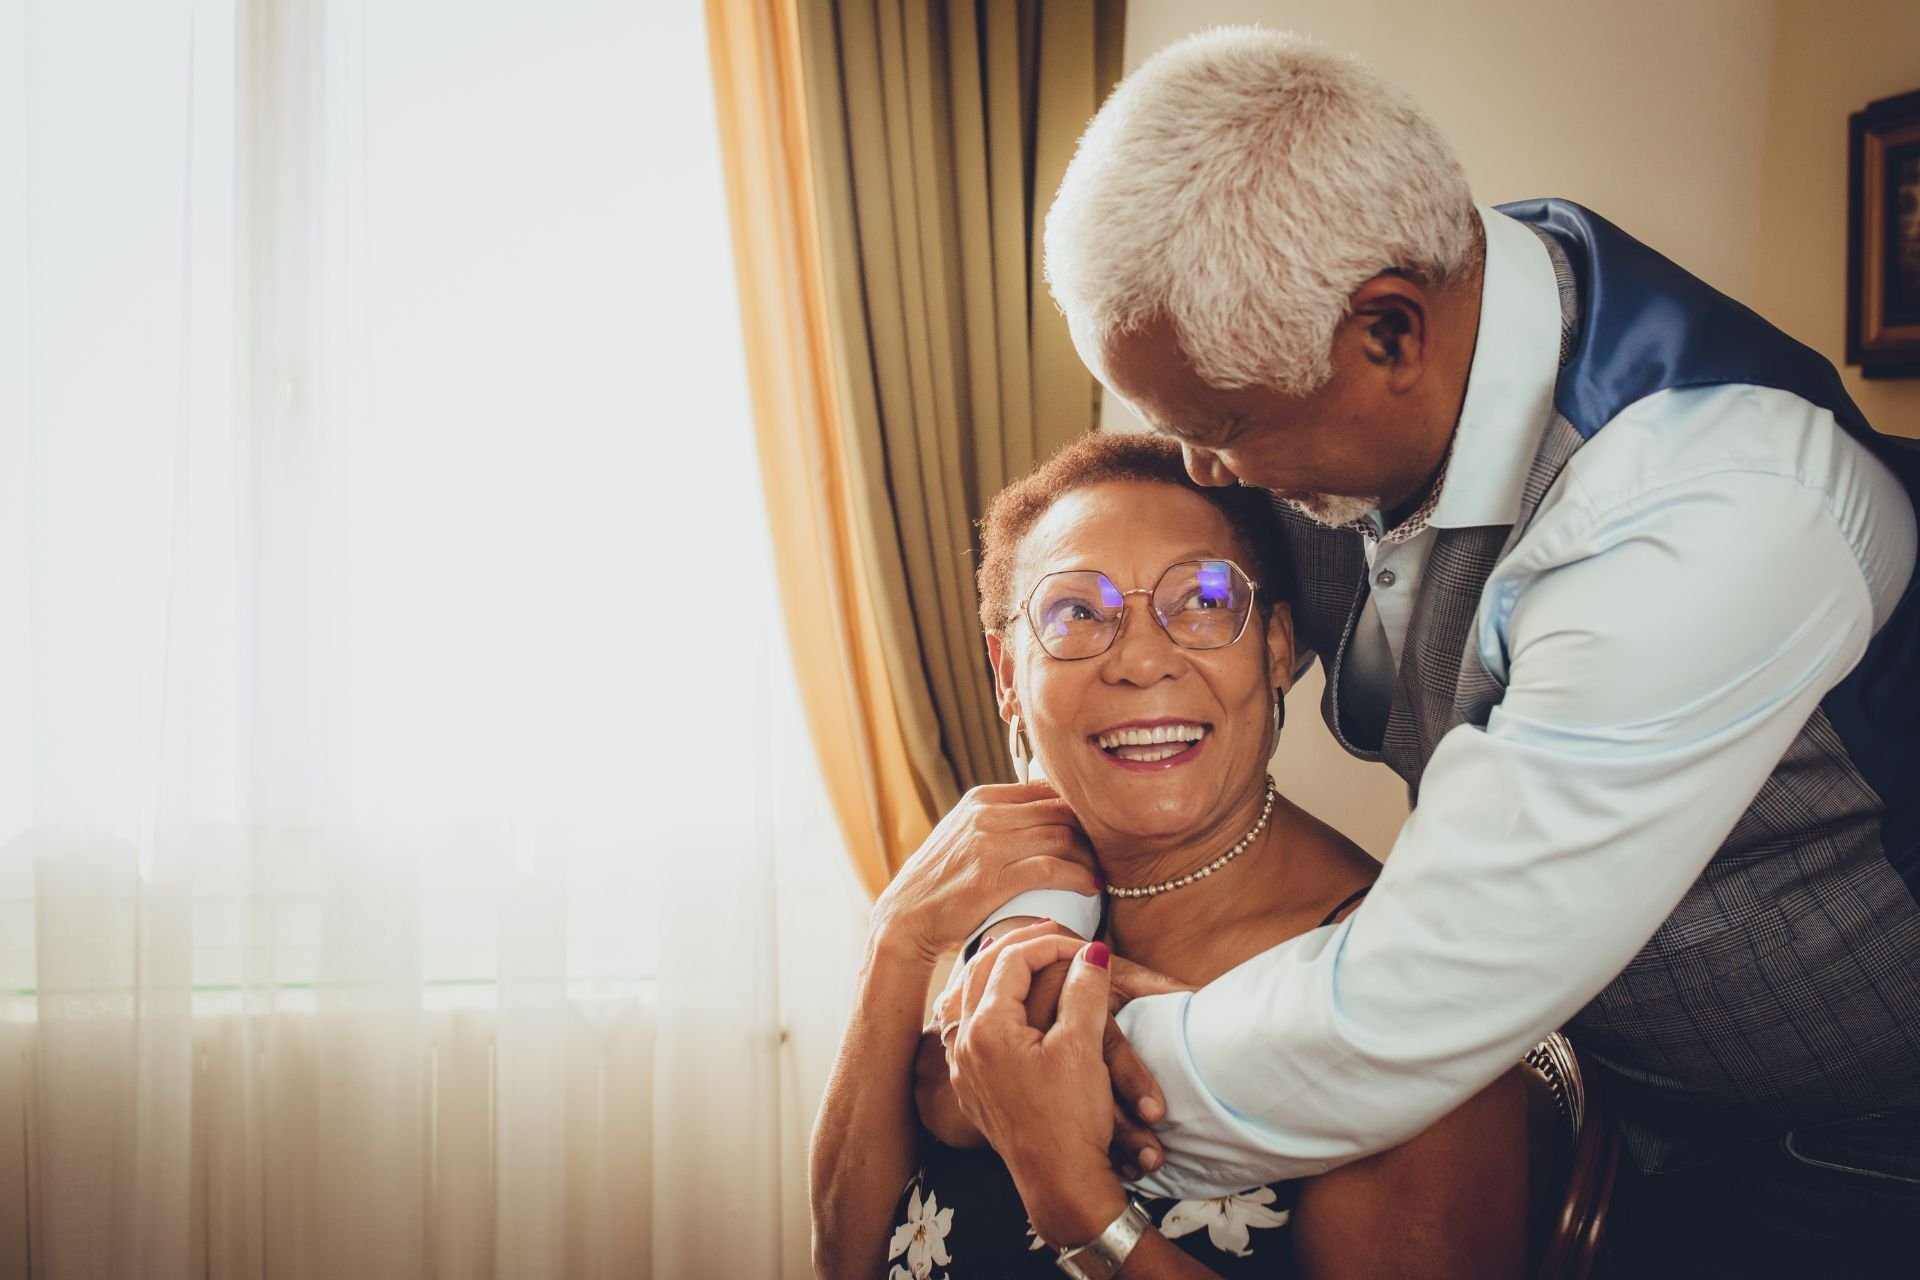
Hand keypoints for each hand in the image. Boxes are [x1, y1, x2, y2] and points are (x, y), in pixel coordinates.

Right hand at [871, 781, 1098, 963]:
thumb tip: (1046, 816)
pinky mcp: (992, 877)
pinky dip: (1079, 876)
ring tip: (1101, 871)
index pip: (1047, 789)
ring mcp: (988, 844)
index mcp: (982, 798)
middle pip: (1060, 811)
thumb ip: (1000, 820)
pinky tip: (1092, 886)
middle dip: (1090, 831)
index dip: (1078, 809)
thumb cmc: (941, 882)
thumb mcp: (964, 834)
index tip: (1095, 829)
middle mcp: (986, 814)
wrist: (906, 917)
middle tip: (1107, 852)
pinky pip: (1052, 868)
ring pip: (1061, 837)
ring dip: (1090, 855)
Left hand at [948, 921, 1128, 1244]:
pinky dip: (988, 1005)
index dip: (1050, 944)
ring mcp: (962, 1068)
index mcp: (986, 1028)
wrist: (1061, 1184)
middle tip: (1048, 931)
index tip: (1085, 946)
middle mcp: (963, 1044)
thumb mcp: (1083, 1046)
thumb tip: (1093, 952)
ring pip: (967, 999)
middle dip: (1016, 947)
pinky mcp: (971, 1088)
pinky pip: (968, 1029)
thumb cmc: (1071, 1118)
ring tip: (1024, 958)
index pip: (1011, 961)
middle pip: (979, 972)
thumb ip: (1084, 990)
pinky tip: (1006, 1004)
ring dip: (996, 973)